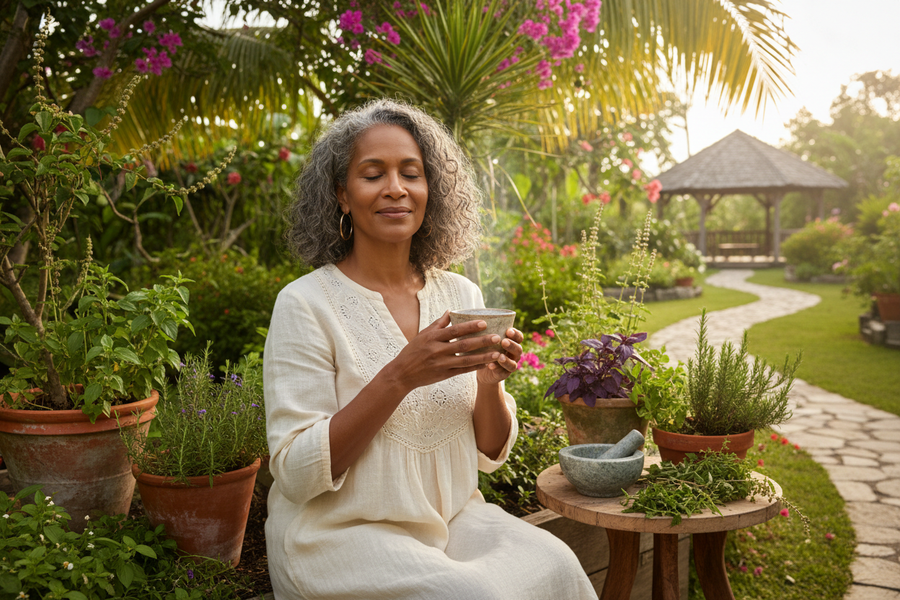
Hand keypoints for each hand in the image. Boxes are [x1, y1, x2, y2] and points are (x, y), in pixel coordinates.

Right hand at [386, 311, 506, 393]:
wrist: (402, 374)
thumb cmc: (413, 351)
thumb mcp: (423, 335)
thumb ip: (439, 324)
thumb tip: (451, 311)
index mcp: (432, 338)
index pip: (454, 330)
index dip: (470, 326)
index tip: (484, 323)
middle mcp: (437, 350)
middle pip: (463, 345)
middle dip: (482, 341)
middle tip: (497, 337)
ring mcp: (441, 364)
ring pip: (466, 360)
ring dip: (483, 356)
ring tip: (497, 353)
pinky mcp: (444, 375)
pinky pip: (463, 370)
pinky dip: (475, 367)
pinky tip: (486, 363)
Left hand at [476, 327, 523, 385]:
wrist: (483, 369)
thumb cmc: (485, 349)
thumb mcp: (487, 340)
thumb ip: (487, 332)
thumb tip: (476, 318)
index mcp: (512, 343)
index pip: (519, 337)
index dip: (515, 334)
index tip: (508, 330)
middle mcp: (514, 354)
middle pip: (518, 349)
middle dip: (512, 345)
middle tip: (503, 341)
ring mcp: (510, 365)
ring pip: (513, 363)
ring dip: (506, 359)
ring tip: (499, 356)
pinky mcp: (504, 374)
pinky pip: (503, 372)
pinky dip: (497, 368)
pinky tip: (490, 365)